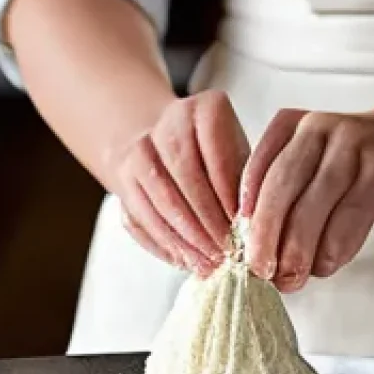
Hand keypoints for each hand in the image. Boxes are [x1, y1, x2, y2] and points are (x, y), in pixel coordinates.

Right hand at [113, 90, 249, 276]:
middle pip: (188, 181)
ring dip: (187, 240)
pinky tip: (185, 260)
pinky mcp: (122, 179)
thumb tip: (251, 231)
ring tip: (208, 264)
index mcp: (206, 110)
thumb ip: (245, 186)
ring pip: (161, 202)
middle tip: (228, 254)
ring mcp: (139, 151)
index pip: (219, 159)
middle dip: (209, 225)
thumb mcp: (240, 157)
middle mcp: (168, 123)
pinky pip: (140, 218)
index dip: (231, 200)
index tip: (245, 231)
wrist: (162, 140)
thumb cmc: (215, 156)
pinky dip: (164, 244)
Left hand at [239, 98, 373, 291]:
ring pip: (313, 208)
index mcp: (291, 126)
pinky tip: (326, 265)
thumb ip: (287, 196)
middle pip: (280, 189)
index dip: (247, 216)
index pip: (257, 172)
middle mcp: (318, 130)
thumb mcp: (315, 165)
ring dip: (298, 251)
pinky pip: (347, 220)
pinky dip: (333, 250)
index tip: (238, 250)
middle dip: (266, 237)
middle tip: (260, 271)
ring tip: (291, 279)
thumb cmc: (360, 162)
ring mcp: (352, 148)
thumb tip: (259, 249)